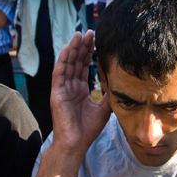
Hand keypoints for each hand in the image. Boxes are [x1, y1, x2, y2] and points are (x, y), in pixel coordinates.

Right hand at [49, 31, 111, 155]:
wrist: (76, 145)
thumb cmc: (87, 130)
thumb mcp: (104, 109)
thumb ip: (109, 95)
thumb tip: (119, 83)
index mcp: (79, 90)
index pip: (84, 67)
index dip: (90, 53)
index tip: (97, 39)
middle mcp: (70, 87)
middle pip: (76, 62)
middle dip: (83, 46)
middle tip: (90, 31)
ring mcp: (63, 89)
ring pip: (68, 64)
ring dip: (73, 49)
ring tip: (79, 34)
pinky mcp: (57, 94)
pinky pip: (59, 74)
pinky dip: (62, 60)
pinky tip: (66, 48)